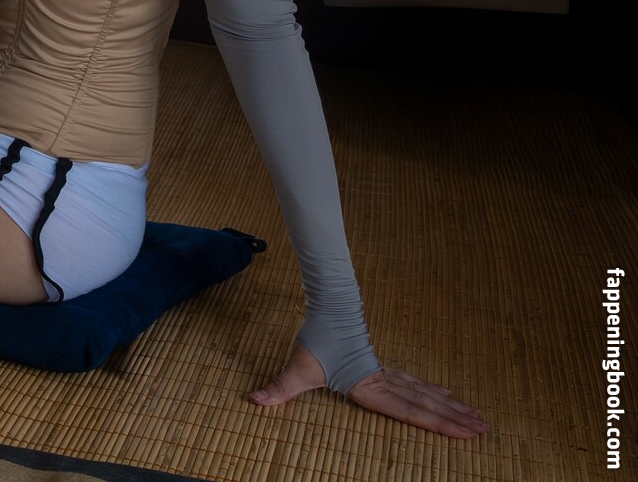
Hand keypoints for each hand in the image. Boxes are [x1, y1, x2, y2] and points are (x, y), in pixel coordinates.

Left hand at [249, 342, 489, 438]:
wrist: (328, 307)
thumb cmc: (315, 339)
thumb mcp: (297, 368)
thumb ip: (279, 387)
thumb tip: (254, 400)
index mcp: (370, 389)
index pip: (410, 411)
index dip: (439, 424)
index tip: (466, 432)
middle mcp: (383, 382)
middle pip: (425, 403)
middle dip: (454, 418)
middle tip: (484, 428)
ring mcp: (385, 372)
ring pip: (423, 392)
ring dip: (448, 405)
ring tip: (474, 416)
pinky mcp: (381, 366)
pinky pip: (413, 382)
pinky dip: (431, 391)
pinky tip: (443, 393)